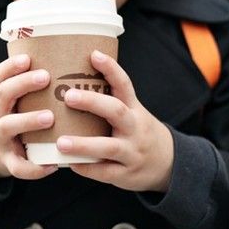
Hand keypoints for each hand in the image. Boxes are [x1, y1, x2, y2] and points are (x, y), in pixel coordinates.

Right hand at [0, 54, 57, 179]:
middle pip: (4, 94)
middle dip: (23, 84)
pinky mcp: (7, 160)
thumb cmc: (14, 115)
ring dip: (28, 120)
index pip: (0, 75)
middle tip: (46, 78)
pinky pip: (17, 166)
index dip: (11, 66)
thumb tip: (72, 58)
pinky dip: (33, 168)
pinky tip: (52, 165)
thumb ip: (32, 84)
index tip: (28, 58)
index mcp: (0, 95)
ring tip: (50, 117)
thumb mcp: (13, 98)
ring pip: (8, 126)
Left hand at [56, 50, 173, 192]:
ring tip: (61, 142)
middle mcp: (135, 127)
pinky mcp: (127, 174)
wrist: (167, 163)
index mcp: (133, 108)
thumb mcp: (131, 111)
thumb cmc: (136, 130)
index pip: (124, 84)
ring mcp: (132, 152)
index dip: (111, 68)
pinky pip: (106, 172)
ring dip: (84, 145)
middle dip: (92, 102)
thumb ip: (107, 98)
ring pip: (109, 147)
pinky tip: (68, 163)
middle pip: (116, 111)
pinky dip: (87, 168)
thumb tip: (69, 78)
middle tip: (69, 96)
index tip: (94, 54)